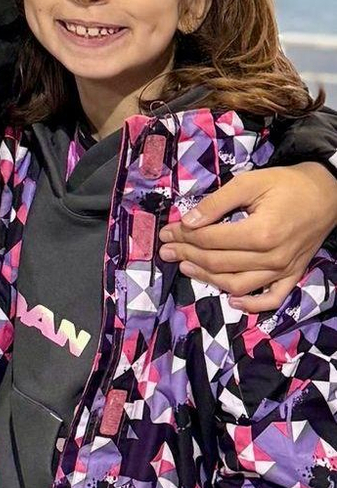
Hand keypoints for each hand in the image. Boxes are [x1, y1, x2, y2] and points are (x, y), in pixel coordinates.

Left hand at [160, 161, 336, 311]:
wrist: (327, 193)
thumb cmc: (287, 184)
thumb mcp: (249, 183)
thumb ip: (216, 203)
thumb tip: (188, 221)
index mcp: (261, 232)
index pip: (211, 240)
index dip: (183, 236)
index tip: (166, 232)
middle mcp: (272, 257)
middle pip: (219, 262)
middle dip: (187, 255)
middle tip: (166, 250)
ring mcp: (284, 270)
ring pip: (238, 284)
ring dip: (208, 279)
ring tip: (186, 267)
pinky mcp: (293, 274)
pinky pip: (272, 297)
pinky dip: (251, 304)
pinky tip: (231, 300)